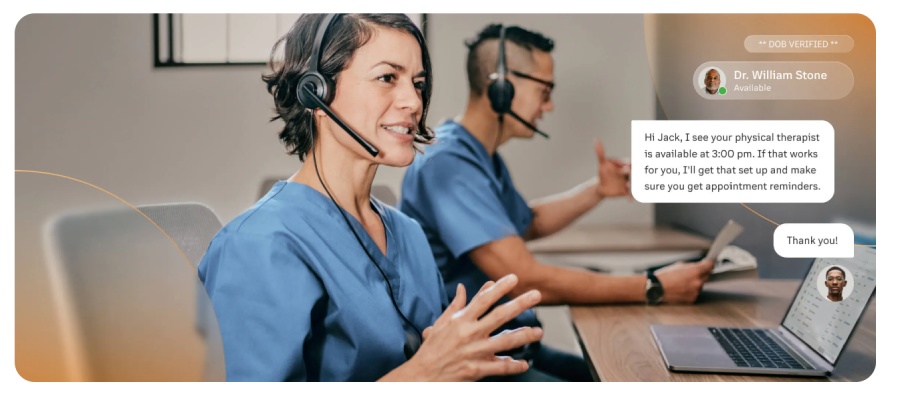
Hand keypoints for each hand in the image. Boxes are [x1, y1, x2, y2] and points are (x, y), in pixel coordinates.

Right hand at [408, 274, 542, 380]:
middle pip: (499, 316)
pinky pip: (499, 367)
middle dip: (519, 304)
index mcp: (460, 320)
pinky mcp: (476, 369)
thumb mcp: (441, 323)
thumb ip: (456, 306)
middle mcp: (469, 333)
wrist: (422, 375)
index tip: (514, 278)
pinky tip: (524, 364)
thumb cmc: (432, 348)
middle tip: (536, 295)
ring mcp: (474, 352)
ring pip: (505, 342)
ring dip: (524, 336)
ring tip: (538, 332)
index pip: (483, 299)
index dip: (500, 288)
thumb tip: (463, 288)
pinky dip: (513, 366)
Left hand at [594, 140, 630, 198]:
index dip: (628, 164)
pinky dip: (631, 196)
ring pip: (633, 183)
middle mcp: (629, 174)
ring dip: (632, 184)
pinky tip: (630, 200)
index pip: (628, 164)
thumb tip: (596, 140)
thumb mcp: (602, 163)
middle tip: (627, 172)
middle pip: (633, 173)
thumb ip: (601, 153)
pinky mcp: (626, 191)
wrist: (602, 185)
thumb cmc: (604, 172)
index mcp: (625, 166)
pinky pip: (630, 194)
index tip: (626, 165)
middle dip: (631, 173)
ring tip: (627, 185)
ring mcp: (628, 182)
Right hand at [654, 259, 714, 303]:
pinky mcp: (692, 299)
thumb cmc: (665, 276)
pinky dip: (691, 290)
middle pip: (707, 275)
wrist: (657, 288)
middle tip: (692, 272)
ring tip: (682, 281)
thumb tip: (699, 265)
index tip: (709, 263)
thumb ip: (692, 266)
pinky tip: (681, 288)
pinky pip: (695, 292)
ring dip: (695, 282)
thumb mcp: (679, 265)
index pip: (710, 265)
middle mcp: (698, 282)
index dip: (709, 263)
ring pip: (701, 284)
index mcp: (696, 271)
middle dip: (701, 273)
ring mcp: (696, 292)